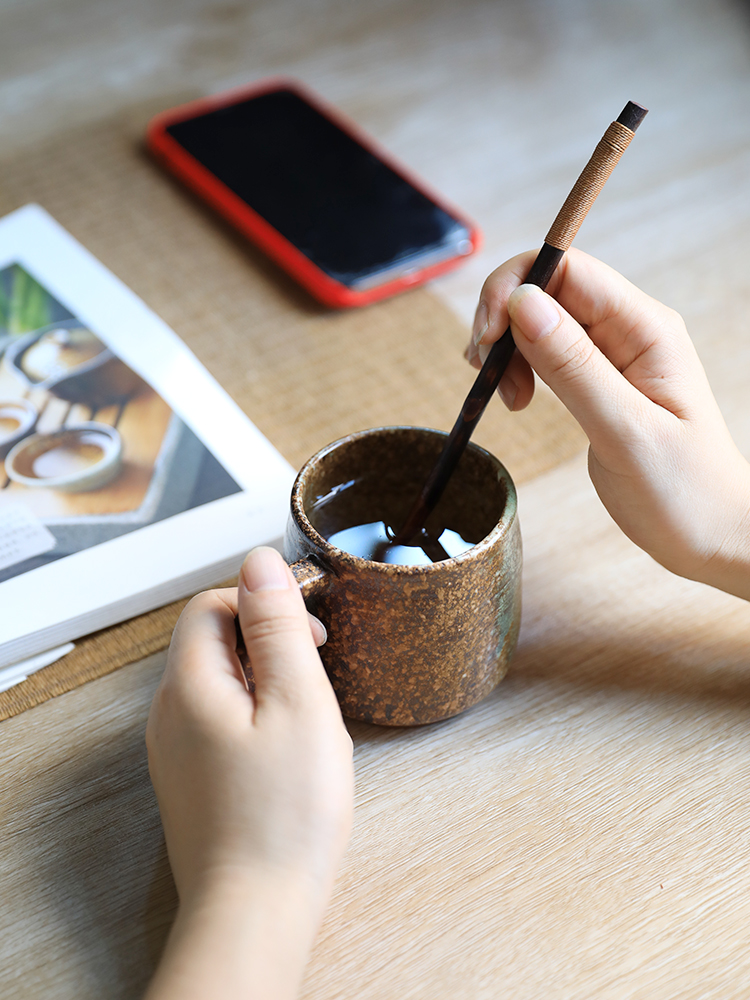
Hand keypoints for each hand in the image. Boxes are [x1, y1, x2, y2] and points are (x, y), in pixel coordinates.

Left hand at [144, 546, 353, 999]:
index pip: (210, 604)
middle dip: (268, 642)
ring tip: (309, 717)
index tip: (309, 629)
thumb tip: (260, 561)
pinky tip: (290, 752)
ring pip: (220, 682)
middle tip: (315, 673)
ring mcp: (176, 750)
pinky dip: (257, 716)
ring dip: (267, 680)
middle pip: (212, 641)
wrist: (256, 911)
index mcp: (189, 684)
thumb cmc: (285, 813)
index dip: (261, 602)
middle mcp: (169, 713)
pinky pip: (221, 721)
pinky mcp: (191, 779)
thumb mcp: (298, 701)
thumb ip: (278, 626)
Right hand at [466, 249, 749, 598]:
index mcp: (646, 329)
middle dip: (503, 318)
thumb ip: (572, 366)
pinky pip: (547, 354)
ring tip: (505, 396)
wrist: (711, 535)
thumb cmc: (684, 492)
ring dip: (507, 347)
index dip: (515, 288)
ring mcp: (612, 356)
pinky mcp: (597, 381)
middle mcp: (629, 331)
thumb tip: (522, 301)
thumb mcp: (624, 431)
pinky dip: (519, 368)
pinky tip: (515, 399)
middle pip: (547, 288)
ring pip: (541, 320)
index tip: (488, 339)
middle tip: (485, 373)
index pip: (568, 270)